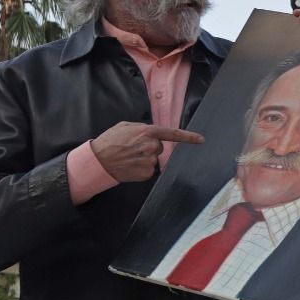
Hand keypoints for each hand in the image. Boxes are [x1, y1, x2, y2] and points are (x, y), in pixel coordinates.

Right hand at [90, 122, 205, 181]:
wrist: (98, 160)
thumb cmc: (110, 141)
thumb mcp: (125, 126)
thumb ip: (142, 128)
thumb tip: (151, 133)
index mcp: (148, 132)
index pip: (173, 134)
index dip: (189, 137)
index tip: (201, 140)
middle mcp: (152, 146)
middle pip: (159, 147)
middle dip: (149, 147)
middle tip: (132, 148)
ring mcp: (150, 161)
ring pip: (154, 159)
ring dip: (144, 158)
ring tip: (128, 157)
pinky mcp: (147, 173)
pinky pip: (149, 169)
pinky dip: (141, 168)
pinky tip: (130, 165)